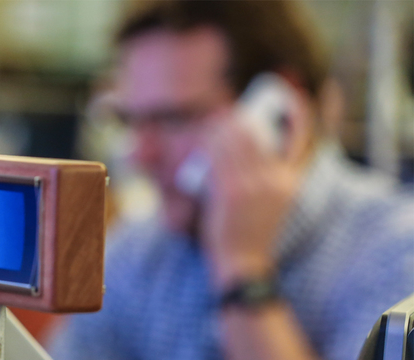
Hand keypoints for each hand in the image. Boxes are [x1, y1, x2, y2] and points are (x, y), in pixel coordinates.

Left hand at [199, 114, 301, 290]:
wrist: (244, 265)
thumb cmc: (253, 233)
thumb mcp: (274, 204)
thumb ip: (270, 177)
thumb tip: (254, 149)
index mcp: (291, 182)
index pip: (303, 139)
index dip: (299, 115)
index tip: (289, 98)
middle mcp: (277, 180)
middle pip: (259, 135)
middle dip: (241, 120)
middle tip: (227, 115)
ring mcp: (254, 185)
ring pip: (237, 142)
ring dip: (222, 128)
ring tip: (213, 122)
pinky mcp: (231, 192)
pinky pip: (219, 157)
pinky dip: (210, 143)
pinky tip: (204, 136)